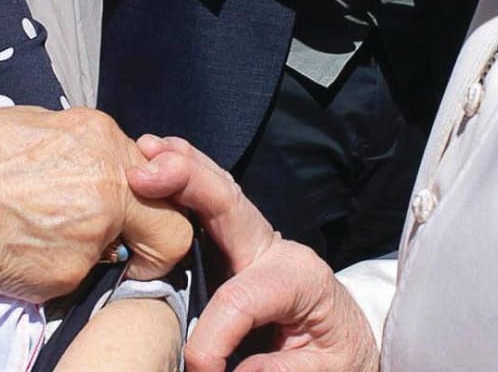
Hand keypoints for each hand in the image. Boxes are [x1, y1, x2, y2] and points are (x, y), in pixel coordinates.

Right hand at [0, 106, 191, 320]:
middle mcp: (109, 182)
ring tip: (41, 240)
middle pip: (170, 226)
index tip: (134, 212)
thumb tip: (81, 158)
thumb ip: (72, 145)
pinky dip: (57, 273)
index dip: (150, 198)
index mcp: (98, 136)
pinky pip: (79, 279)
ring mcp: (95, 232)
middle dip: (153, 244)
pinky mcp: (71, 273)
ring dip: (95, 255)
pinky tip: (20, 253)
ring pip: (121, 257)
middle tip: (130, 253)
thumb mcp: (26, 123)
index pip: (162, 175)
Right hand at [131, 136, 379, 371]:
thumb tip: (233, 371)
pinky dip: (185, 178)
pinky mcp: (236, 246)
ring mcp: (253, 242)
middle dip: (190, 182)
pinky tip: (160, 159)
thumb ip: (282, 371)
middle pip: (230, 205)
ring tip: (148, 149)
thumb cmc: (338, 356)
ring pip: (217, 193)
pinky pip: (209, 206)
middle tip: (148, 171)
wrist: (350, 344)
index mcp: (298, 279)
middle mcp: (275, 249)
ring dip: (181, 167)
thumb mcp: (326, 370)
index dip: (210, 340)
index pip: (239, 300)